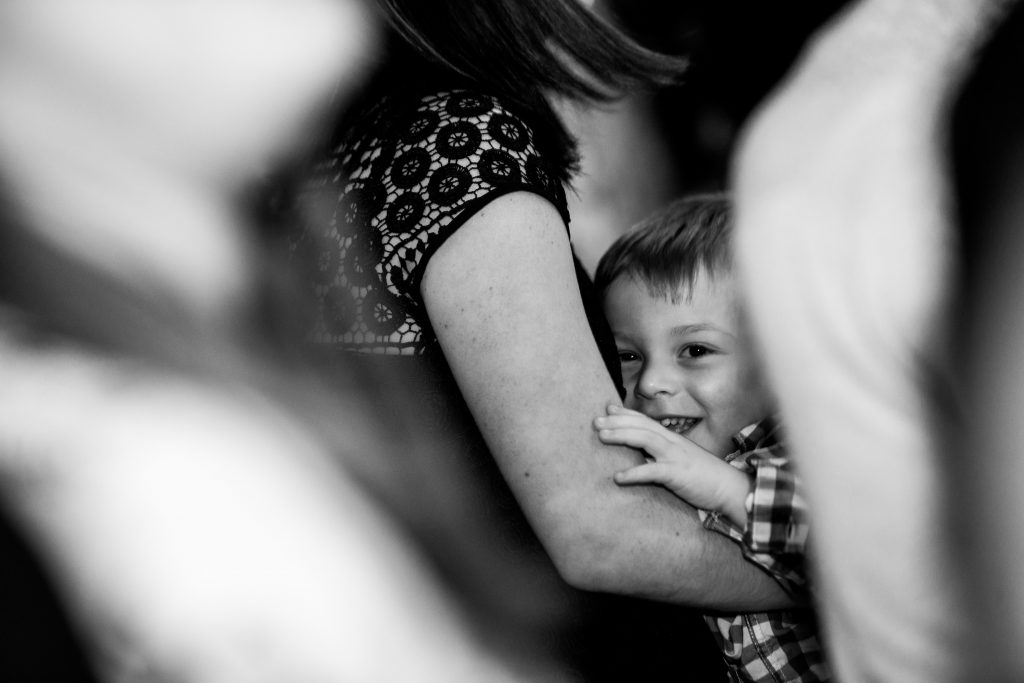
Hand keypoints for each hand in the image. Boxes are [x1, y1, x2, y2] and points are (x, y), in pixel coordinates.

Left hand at [594, 405, 750, 525]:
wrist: (730, 489)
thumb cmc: (705, 477)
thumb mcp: (681, 461)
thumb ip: (663, 455)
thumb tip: (644, 456)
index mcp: (673, 439)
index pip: (646, 421)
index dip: (626, 413)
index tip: (608, 408)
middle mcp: (673, 443)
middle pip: (641, 426)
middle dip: (617, 421)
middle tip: (595, 421)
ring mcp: (675, 456)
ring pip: (645, 439)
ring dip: (621, 436)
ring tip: (601, 437)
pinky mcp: (677, 474)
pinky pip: (652, 472)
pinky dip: (634, 473)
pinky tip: (618, 477)